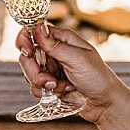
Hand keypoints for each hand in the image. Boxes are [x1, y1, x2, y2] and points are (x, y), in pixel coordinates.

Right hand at [14, 23, 129, 129]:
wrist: (105, 104)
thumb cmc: (98, 78)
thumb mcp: (77, 59)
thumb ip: (55, 45)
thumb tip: (38, 26)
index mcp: (62, 39)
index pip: (34, 32)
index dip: (25, 40)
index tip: (27, 52)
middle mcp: (54, 52)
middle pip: (27, 55)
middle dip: (34, 70)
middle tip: (48, 80)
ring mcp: (50, 69)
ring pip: (29, 73)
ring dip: (41, 83)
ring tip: (59, 87)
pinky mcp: (49, 84)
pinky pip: (34, 87)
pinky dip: (45, 92)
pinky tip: (62, 92)